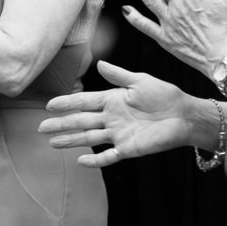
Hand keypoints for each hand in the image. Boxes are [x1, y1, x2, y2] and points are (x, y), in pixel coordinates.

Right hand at [45, 63, 219, 167]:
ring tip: (53, 143)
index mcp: (112, 100)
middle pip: (81, 121)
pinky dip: (96, 160)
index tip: (49, 105)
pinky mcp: (129, 148)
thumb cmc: (165, 96)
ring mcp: (118, 134)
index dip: (67, 103)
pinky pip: (109, 156)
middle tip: (41, 128)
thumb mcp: (141, 81)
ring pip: (89, 138)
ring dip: (70, 141)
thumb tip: (98, 64)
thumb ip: (119, 76)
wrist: (185, 115)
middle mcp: (111, 118)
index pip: (84, 102)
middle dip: (61, 124)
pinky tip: (81, 161)